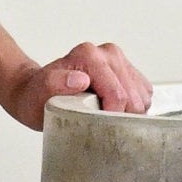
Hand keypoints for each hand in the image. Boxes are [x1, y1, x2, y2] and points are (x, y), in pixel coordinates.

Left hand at [6, 41, 152, 128]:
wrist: (38, 90)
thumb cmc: (38, 96)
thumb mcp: (38, 94)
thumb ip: (55, 84)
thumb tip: (80, 80)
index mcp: (88, 55)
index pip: (118, 95)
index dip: (112, 118)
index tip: (99, 129)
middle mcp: (107, 53)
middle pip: (133, 97)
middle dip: (121, 117)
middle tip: (99, 124)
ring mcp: (119, 60)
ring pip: (141, 97)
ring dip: (127, 113)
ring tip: (103, 116)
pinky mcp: (128, 70)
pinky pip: (143, 95)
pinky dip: (133, 108)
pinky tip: (112, 111)